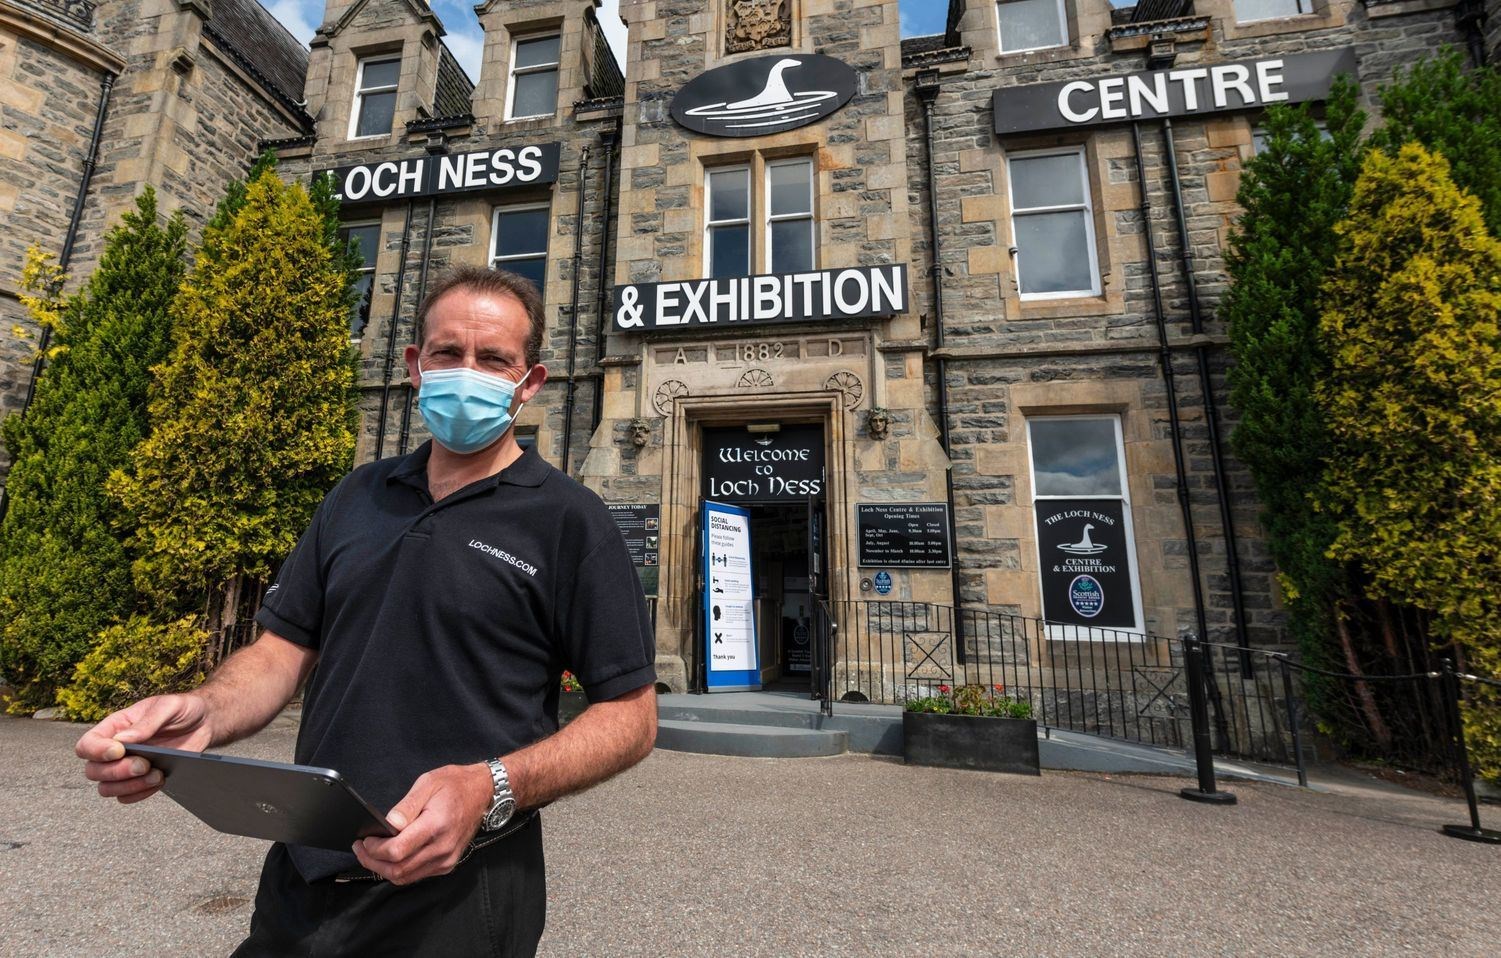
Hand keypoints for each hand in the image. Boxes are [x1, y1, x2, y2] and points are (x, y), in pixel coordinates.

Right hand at [75, 694, 212, 803]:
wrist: (203, 722)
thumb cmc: (181, 709)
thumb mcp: (168, 706)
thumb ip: (147, 722)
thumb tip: (122, 740)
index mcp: (115, 727)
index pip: (87, 744)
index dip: (96, 752)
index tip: (119, 751)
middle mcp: (115, 749)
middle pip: (93, 771)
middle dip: (117, 772)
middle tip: (144, 764)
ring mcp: (126, 767)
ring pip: (106, 788)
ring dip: (128, 786)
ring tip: (156, 774)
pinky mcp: (140, 781)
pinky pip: (126, 797)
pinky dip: (139, 794)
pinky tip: (159, 781)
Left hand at [353, 763, 492, 884]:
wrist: (483, 793)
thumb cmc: (454, 785)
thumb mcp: (428, 783)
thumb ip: (406, 805)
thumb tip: (388, 824)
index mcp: (436, 825)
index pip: (397, 850)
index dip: (374, 850)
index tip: (364, 839)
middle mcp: (442, 848)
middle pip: (397, 870)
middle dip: (372, 862)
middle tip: (360, 849)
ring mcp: (446, 859)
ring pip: (405, 877)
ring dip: (383, 869)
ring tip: (371, 853)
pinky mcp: (447, 864)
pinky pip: (416, 875)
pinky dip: (399, 869)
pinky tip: (391, 856)